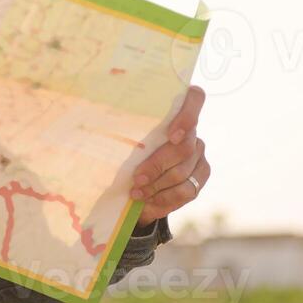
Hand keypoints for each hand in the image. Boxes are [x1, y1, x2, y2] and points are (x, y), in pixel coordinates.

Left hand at [129, 85, 208, 226]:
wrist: (142, 181)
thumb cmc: (131, 154)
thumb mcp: (127, 142)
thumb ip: (129, 135)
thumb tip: (102, 131)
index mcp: (177, 116)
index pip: (195, 99)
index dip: (187, 116)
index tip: (171, 135)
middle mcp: (194, 134)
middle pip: (184, 148)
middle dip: (157, 165)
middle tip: (136, 179)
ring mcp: (200, 156)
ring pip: (183, 173)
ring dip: (157, 186)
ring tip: (137, 194)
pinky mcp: (201, 177)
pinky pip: (186, 191)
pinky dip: (164, 199)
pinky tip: (148, 203)